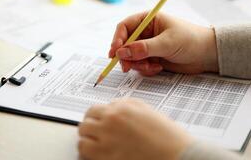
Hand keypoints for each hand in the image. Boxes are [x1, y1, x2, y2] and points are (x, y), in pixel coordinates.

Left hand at [78, 98, 193, 159]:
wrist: (177, 155)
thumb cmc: (166, 135)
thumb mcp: (146, 110)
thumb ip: (125, 105)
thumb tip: (111, 106)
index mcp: (120, 109)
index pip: (93, 110)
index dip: (94, 117)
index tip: (95, 122)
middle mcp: (111, 122)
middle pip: (85, 123)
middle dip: (89, 128)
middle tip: (94, 134)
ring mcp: (107, 140)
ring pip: (82, 137)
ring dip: (87, 140)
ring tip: (94, 144)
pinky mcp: (106, 157)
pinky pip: (84, 152)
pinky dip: (87, 153)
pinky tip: (96, 154)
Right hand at [109, 12, 218, 75]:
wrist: (207, 55)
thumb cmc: (190, 40)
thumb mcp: (167, 43)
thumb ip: (144, 48)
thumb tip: (122, 53)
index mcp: (148, 20)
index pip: (124, 27)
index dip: (117, 40)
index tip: (114, 53)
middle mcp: (145, 33)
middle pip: (124, 44)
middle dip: (126, 57)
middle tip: (127, 68)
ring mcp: (147, 46)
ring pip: (131, 57)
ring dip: (138, 64)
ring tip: (152, 66)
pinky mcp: (151, 58)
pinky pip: (140, 65)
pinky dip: (146, 69)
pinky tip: (158, 68)